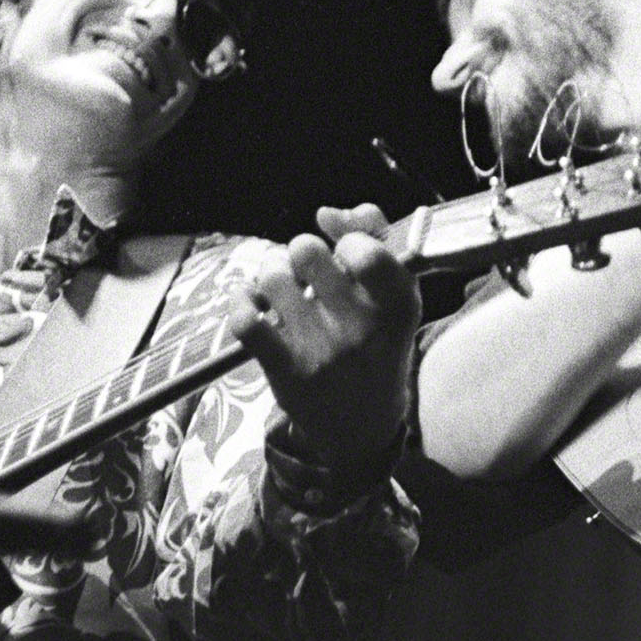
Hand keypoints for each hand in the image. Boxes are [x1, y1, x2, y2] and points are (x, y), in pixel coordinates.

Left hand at [229, 204, 421, 474]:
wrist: (362, 427)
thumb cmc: (377, 348)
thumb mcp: (394, 299)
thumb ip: (375, 240)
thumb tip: (326, 213)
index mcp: (398, 308)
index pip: (366, 250)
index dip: (347, 238)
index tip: (345, 253)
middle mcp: (363, 330)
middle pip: (307, 251)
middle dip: (300, 252)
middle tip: (306, 271)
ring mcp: (323, 352)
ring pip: (273, 278)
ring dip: (271, 273)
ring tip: (280, 287)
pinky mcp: (287, 371)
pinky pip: (248, 320)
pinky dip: (241, 302)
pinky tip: (252, 304)